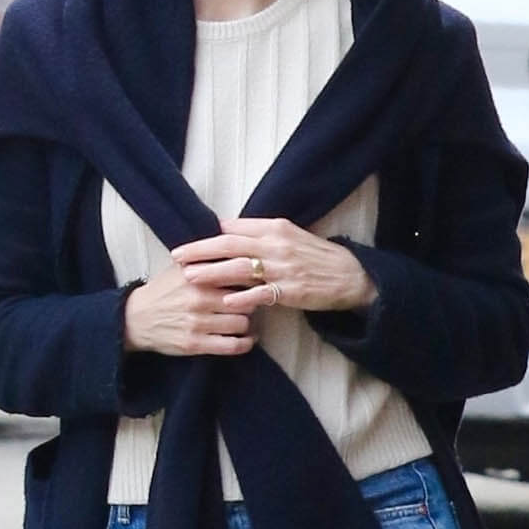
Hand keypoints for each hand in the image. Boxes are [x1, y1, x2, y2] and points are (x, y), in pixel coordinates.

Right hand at [122, 265, 256, 356]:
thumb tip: (238, 245)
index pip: (240, 275)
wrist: (133, 318)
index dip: (254, 279)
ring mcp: (197, 323)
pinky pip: (231, 346)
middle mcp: (199, 299)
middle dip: (253, 303)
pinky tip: (246, 339)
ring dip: (248, 324)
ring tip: (247, 321)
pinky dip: (244, 344)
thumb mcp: (181, 268)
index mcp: (198, 276)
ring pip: (242, 323)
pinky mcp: (194, 344)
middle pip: (246, 300)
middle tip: (253, 303)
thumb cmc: (163, 291)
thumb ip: (207, 258)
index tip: (258, 282)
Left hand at [170, 218, 379, 315]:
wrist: (351, 275)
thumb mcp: (291, 236)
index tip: (188, 242)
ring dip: (212, 272)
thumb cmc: (318, 256)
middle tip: (176, 255)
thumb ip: (262, 235)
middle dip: (200, 250)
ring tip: (189, 276)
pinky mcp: (291, 290)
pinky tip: (225, 301)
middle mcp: (277, 244)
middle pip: (230, 244)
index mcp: (276, 227)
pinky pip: (262, 293)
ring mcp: (283, 268)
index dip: (208, 235)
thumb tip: (229, 231)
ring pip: (240, 268)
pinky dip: (243, 297)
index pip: (234, 227)